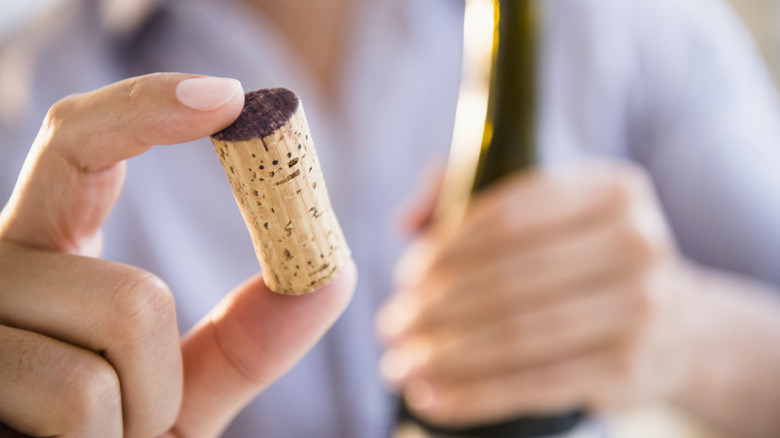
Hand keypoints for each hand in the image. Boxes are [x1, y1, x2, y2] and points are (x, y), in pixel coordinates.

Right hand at [0, 73, 355, 437]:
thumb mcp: (184, 390)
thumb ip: (249, 339)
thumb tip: (333, 271)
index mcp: (46, 258)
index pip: (77, 146)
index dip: (146, 109)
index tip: (228, 99)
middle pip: (132, 287)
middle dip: (163, 370)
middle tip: (137, 424)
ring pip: (122, 327)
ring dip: (144, 411)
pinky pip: (84, 400)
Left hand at [378, 161, 693, 426]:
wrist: (680, 326)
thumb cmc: (587, 257)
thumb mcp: (548, 208)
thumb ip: (469, 190)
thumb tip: (405, 222)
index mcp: (611, 189)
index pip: (510, 215)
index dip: (447, 247)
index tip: (406, 275)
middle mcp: (635, 243)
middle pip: (509, 279)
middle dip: (435, 307)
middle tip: (391, 325)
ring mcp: (638, 309)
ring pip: (517, 336)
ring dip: (445, 355)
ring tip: (399, 364)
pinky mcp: (628, 369)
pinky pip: (536, 385)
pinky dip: (475, 395)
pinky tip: (432, 397)